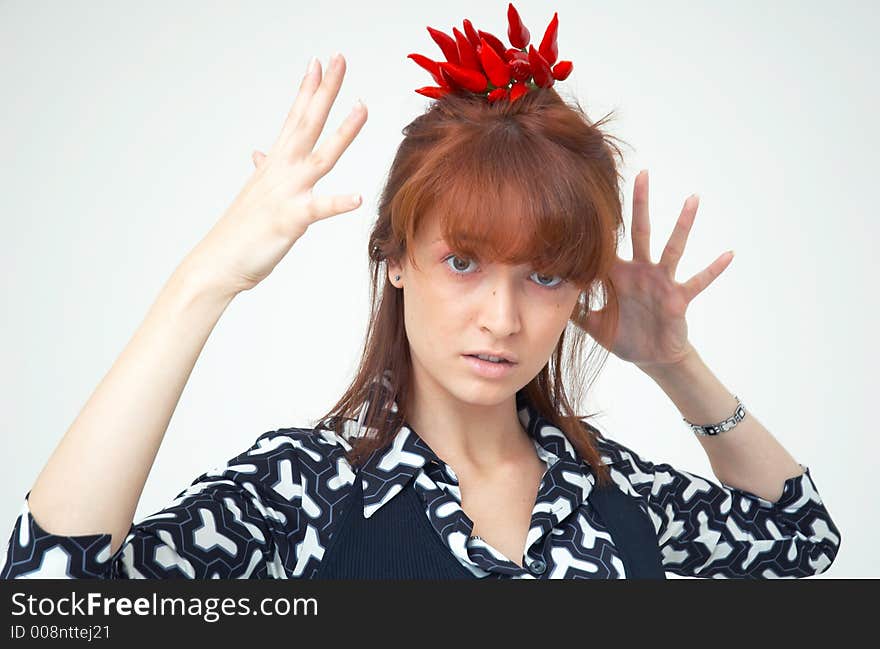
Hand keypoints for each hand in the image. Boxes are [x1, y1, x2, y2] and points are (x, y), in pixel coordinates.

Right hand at [183, 53, 367, 295]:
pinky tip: (357, 197)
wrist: (219, 262)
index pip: (295, 118)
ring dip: (343, 132)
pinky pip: (318, 209)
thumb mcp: (255, 193)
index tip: (320, 62)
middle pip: (308, 122)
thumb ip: (263, 171)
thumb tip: (259, 154)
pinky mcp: (291, 219)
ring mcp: (287, 192)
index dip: (308, 90)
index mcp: (275, 164)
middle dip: (325, 90)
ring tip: (362, 107)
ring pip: (321, 157)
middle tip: (339, 59)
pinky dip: (337, 203)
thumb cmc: (240, 231)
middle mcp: (282, 171)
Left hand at [576, 170, 733, 371]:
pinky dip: (713, 269)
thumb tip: (542, 298)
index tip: (590, 196)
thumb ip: (571, 309)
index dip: (599, 226)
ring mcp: (662, 282)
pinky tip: (728, 254)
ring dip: (682, 225)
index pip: (607, 244)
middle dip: (641, 204)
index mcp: (619, 275)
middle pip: (640, 231)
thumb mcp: (592, 324)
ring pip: (672, 248)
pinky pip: (698, 281)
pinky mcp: (678, 298)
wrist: (653, 358)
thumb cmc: (625, 337)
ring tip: (692, 199)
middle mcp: (641, 271)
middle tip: (643, 173)